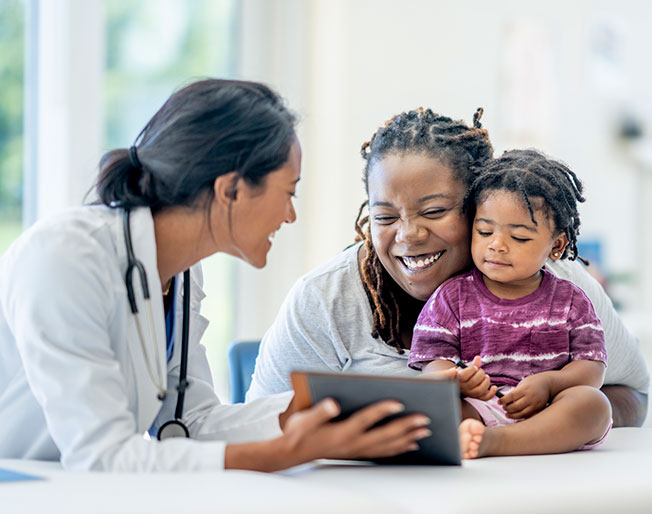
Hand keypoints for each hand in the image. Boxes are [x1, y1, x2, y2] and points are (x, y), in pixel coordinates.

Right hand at [279, 398, 431, 463]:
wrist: (293, 453)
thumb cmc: (299, 432)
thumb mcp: (303, 419)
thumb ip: (319, 412)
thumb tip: (333, 403)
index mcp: (341, 432)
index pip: (366, 420)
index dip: (382, 411)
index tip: (399, 403)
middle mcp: (352, 443)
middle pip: (384, 435)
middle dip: (406, 426)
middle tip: (425, 418)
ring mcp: (356, 451)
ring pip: (387, 446)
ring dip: (408, 438)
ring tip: (425, 430)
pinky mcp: (358, 453)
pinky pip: (383, 453)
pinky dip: (399, 448)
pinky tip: (411, 444)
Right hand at [456, 356, 496, 400]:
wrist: (461, 385)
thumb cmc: (463, 375)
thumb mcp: (465, 369)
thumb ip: (473, 364)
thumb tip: (478, 358)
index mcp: (459, 379)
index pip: (464, 375)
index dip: (471, 370)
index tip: (475, 367)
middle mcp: (464, 388)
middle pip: (473, 382)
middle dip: (480, 374)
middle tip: (481, 371)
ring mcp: (471, 394)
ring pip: (480, 390)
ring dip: (486, 382)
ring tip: (486, 377)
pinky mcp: (477, 397)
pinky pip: (485, 398)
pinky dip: (491, 393)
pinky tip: (494, 387)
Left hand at [499, 373, 551, 418]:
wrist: (548, 384)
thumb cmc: (533, 382)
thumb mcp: (524, 383)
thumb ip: (516, 392)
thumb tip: (506, 401)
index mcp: (525, 389)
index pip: (511, 396)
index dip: (503, 400)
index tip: (499, 402)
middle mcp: (530, 397)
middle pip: (516, 406)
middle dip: (507, 408)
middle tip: (504, 408)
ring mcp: (535, 404)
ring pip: (522, 413)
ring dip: (513, 415)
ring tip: (507, 414)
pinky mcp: (539, 409)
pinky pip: (529, 416)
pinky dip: (521, 418)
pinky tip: (516, 418)